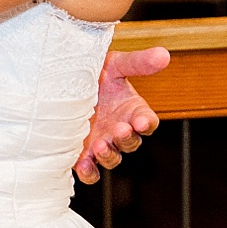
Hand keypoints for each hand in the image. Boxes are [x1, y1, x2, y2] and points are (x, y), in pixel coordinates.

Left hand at [75, 46, 168, 184]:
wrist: (62, 81)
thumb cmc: (94, 74)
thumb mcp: (115, 64)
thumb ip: (138, 62)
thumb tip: (163, 54)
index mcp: (132, 111)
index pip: (148, 122)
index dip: (147, 123)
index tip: (141, 120)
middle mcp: (120, 130)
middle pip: (131, 143)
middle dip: (127, 139)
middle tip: (119, 129)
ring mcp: (102, 143)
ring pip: (112, 159)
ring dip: (109, 155)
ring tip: (100, 146)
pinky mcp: (83, 153)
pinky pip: (91, 171)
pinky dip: (89, 172)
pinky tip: (83, 165)